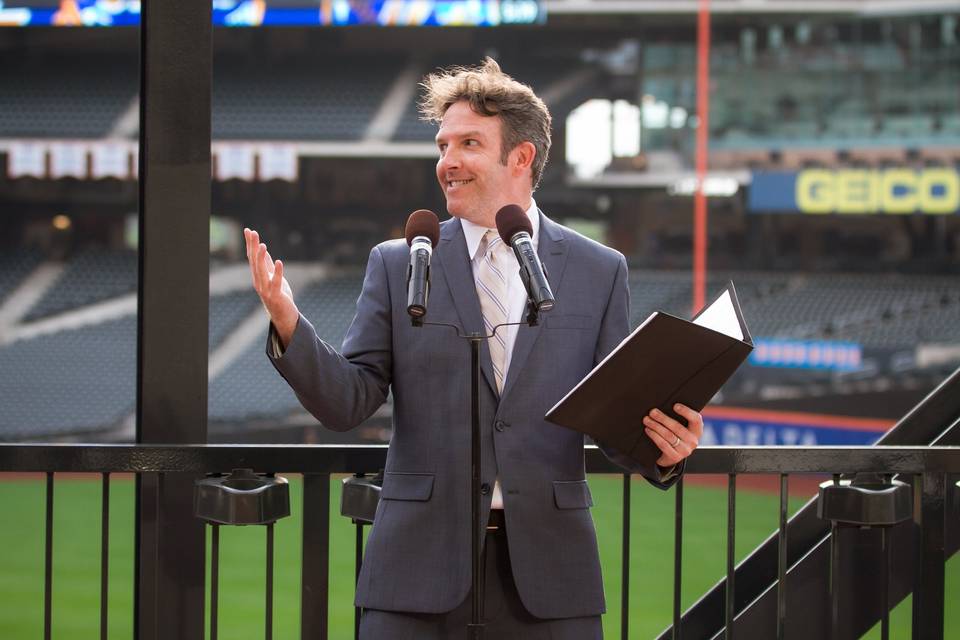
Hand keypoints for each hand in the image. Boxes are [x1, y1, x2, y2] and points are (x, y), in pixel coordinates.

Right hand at [244, 228, 298, 346]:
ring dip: (261, 258)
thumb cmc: (279, 295)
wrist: (284, 315)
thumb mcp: (273, 277)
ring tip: (262, 245)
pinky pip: (275, 282)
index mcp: (258, 276)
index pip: (252, 257)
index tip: (248, 230)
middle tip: (252, 233)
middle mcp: (258, 281)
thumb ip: (268, 265)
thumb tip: (264, 250)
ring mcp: (265, 289)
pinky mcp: (275, 295)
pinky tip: (279, 262)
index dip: (250, 244)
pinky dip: (277, 272)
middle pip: (254, 262)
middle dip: (253, 247)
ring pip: (261, 271)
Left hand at [643, 404, 703, 467]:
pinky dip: (654, 436)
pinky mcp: (675, 457)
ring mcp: (685, 450)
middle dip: (663, 418)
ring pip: (668, 435)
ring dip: (655, 426)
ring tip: (647, 420)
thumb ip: (678, 418)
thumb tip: (664, 404)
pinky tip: (648, 430)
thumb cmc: (675, 436)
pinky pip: (663, 444)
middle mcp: (693, 441)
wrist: (670, 456)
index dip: (686, 412)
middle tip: (652, 412)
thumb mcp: (681, 427)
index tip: (675, 405)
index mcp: (697, 431)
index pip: (696, 420)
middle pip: (677, 427)